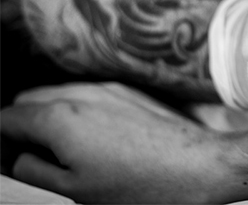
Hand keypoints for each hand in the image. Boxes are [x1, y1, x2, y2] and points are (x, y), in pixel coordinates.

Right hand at [0, 83, 240, 203]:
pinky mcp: (129, 91)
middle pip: (30, 99)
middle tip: (32, 156)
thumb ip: (34, 169)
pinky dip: (77, 109)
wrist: (199, 165)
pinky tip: (93, 137)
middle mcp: (80, 94)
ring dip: (49, 114)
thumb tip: (18, 157)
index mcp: (58, 117)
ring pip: (60, 93)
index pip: (7, 118)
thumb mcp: (75, 189)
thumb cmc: (140, 183)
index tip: (8, 158)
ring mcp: (107, 88)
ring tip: (63, 149)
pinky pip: (88, 94)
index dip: (1, 140)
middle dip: (21, 123)